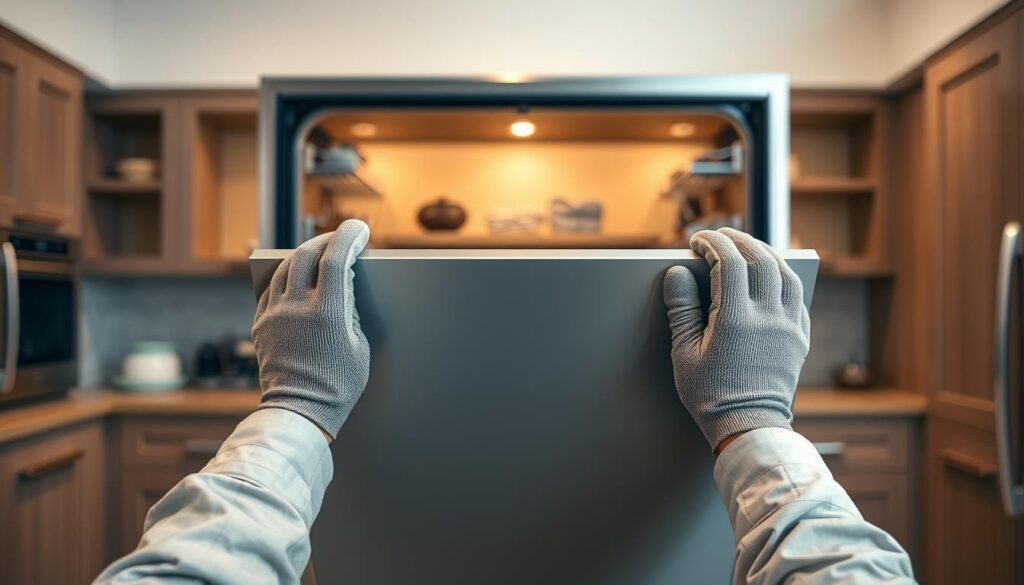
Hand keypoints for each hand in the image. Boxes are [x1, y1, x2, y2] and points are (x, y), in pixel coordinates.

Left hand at [252, 220, 370, 438]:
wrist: (299, 412)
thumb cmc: (339, 385)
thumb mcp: (360, 346)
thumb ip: (352, 310)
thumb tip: (345, 282)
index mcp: (328, 314)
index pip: (336, 259)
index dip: (349, 237)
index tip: (360, 229)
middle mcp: (297, 308)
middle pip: (307, 254)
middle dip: (326, 241)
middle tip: (339, 239)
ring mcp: (274, 315)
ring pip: (286, 268)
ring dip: (305, 255)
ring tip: (319, 254)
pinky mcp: (260, 323)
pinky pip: (272, 288)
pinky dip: (288, 276)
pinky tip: (298, 277)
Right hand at [663, 228, 809, 451]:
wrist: (749, 427)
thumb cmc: (710, 395)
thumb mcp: (684, 353)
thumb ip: (681, 309)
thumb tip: (677, 273)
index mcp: (736, 320)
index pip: (729, 263)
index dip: (712, 244)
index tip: (697, 241)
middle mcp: (768, 317)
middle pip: (759, 259)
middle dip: (737, 241)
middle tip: (719, 236)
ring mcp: (789, 327)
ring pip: (783, 273)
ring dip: (763, 253)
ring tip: (745, 247)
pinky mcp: (800, 337)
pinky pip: (796, 295)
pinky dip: (781, 276)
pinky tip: (768, 275)